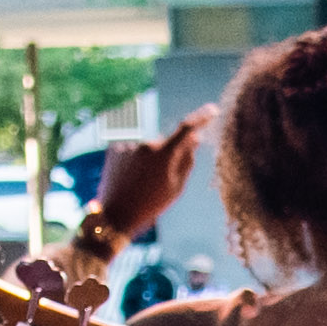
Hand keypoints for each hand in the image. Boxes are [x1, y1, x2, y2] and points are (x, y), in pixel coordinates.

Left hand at [90, 116, 205, 249]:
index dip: (201, 118)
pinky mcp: (114, 147)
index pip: (187, 128)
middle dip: (166, 156)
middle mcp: (146, 144)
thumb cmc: (150, 205)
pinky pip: (132, 149)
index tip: (212, 110)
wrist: (115, 215)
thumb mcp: (176, 187)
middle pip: (164, 143)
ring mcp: (128, 144)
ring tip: (139, 182)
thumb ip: (187, 160)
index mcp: (164, 154)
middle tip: (158, 181)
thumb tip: (195, 138)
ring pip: (147, 148)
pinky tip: (128, 177)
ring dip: (148, 159)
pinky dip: (133, 160)